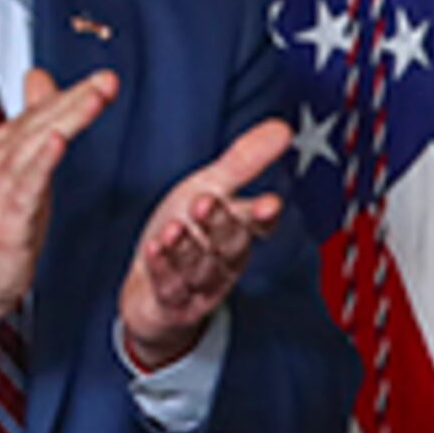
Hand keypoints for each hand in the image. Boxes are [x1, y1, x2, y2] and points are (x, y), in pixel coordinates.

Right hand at [0, 66, 120, 316]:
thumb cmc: (1, 223)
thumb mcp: (24, 168)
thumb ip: (34, 124)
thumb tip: (41, 80)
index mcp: (4, 146)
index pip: (43, 110)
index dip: (75, 93)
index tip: (106, 78)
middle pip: (43, 119)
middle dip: (77, 97)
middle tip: (107, 80)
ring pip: (37, 141)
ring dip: (66, 117)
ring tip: (93, 98)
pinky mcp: (5, 213)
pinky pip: (26, 181)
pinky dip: (42, 159)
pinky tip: (57, 141)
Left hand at [117, 116, 292, 366]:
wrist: (151, 288)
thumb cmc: (185, 232)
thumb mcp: (209, 188)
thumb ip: (244, 161)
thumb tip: (283, 128)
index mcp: (237, 230)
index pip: (257, 224)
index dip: (263, 216)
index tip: (269, 203)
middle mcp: (223, 260)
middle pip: (228, 244)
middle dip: (219, 224)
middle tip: (204, 202)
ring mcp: (199, 286)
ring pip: (199, 268)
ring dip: (187, 249)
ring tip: (174, 229)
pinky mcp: (173, 304)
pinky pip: (170, 288)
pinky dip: (162, 269)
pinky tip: (154, 249)